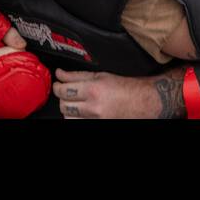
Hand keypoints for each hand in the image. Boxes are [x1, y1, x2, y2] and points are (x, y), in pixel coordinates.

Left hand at [53, 68, 183, 118]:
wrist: (142, 101)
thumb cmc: (125, 87)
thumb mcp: (100, 75)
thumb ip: (77, 75)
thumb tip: (60, 73)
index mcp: (93, 90)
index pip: (63, 90)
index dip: (57, 86)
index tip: (57, 84)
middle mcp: (93, 107)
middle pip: (63, 105)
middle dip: (62, 98)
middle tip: (67, 92)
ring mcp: (95, 120)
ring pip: (68, 118)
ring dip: (68, 110)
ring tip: (75, 104)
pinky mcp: (98, 126)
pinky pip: (78, 124)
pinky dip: (77, 119)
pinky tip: (82, 113)